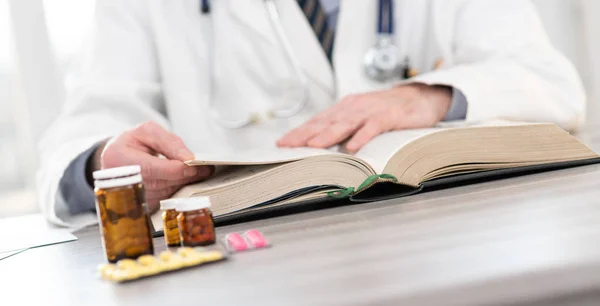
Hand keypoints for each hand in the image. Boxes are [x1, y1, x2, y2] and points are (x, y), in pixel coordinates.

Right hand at [90, 121, 212, 211]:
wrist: (114, 160)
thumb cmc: (130, 144)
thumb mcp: (147, 132)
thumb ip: (169, 142)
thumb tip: (188, 158)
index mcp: (118, 158)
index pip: (152, 169)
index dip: (176, 168)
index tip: (195, 165)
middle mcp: (121, 181)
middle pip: (161, 183)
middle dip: (186, 176)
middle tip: (204, 169)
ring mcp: (129, 196)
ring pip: (165, 193)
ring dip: (183, 184)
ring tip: (195, 173)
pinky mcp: (138, 205)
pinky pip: (164, 200)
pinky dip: (176, 190)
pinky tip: (181, 181)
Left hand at [277, 83, 451, 151]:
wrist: (421, 97)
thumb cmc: (388, 111)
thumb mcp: (362, 119)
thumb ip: (344, 131)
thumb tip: (323, 149)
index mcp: (345, 109)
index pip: (317, 121)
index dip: (299, 132)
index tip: (282, 143)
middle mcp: (354, 107)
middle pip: (326, 122)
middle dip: (305, 134)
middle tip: (288, 145)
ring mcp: (371, 111)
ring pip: (346, 123)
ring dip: (328, 135)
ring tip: (313, 146)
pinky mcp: (390, 116)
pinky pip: (374, 127)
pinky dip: (362, 136)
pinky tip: (353, 147)